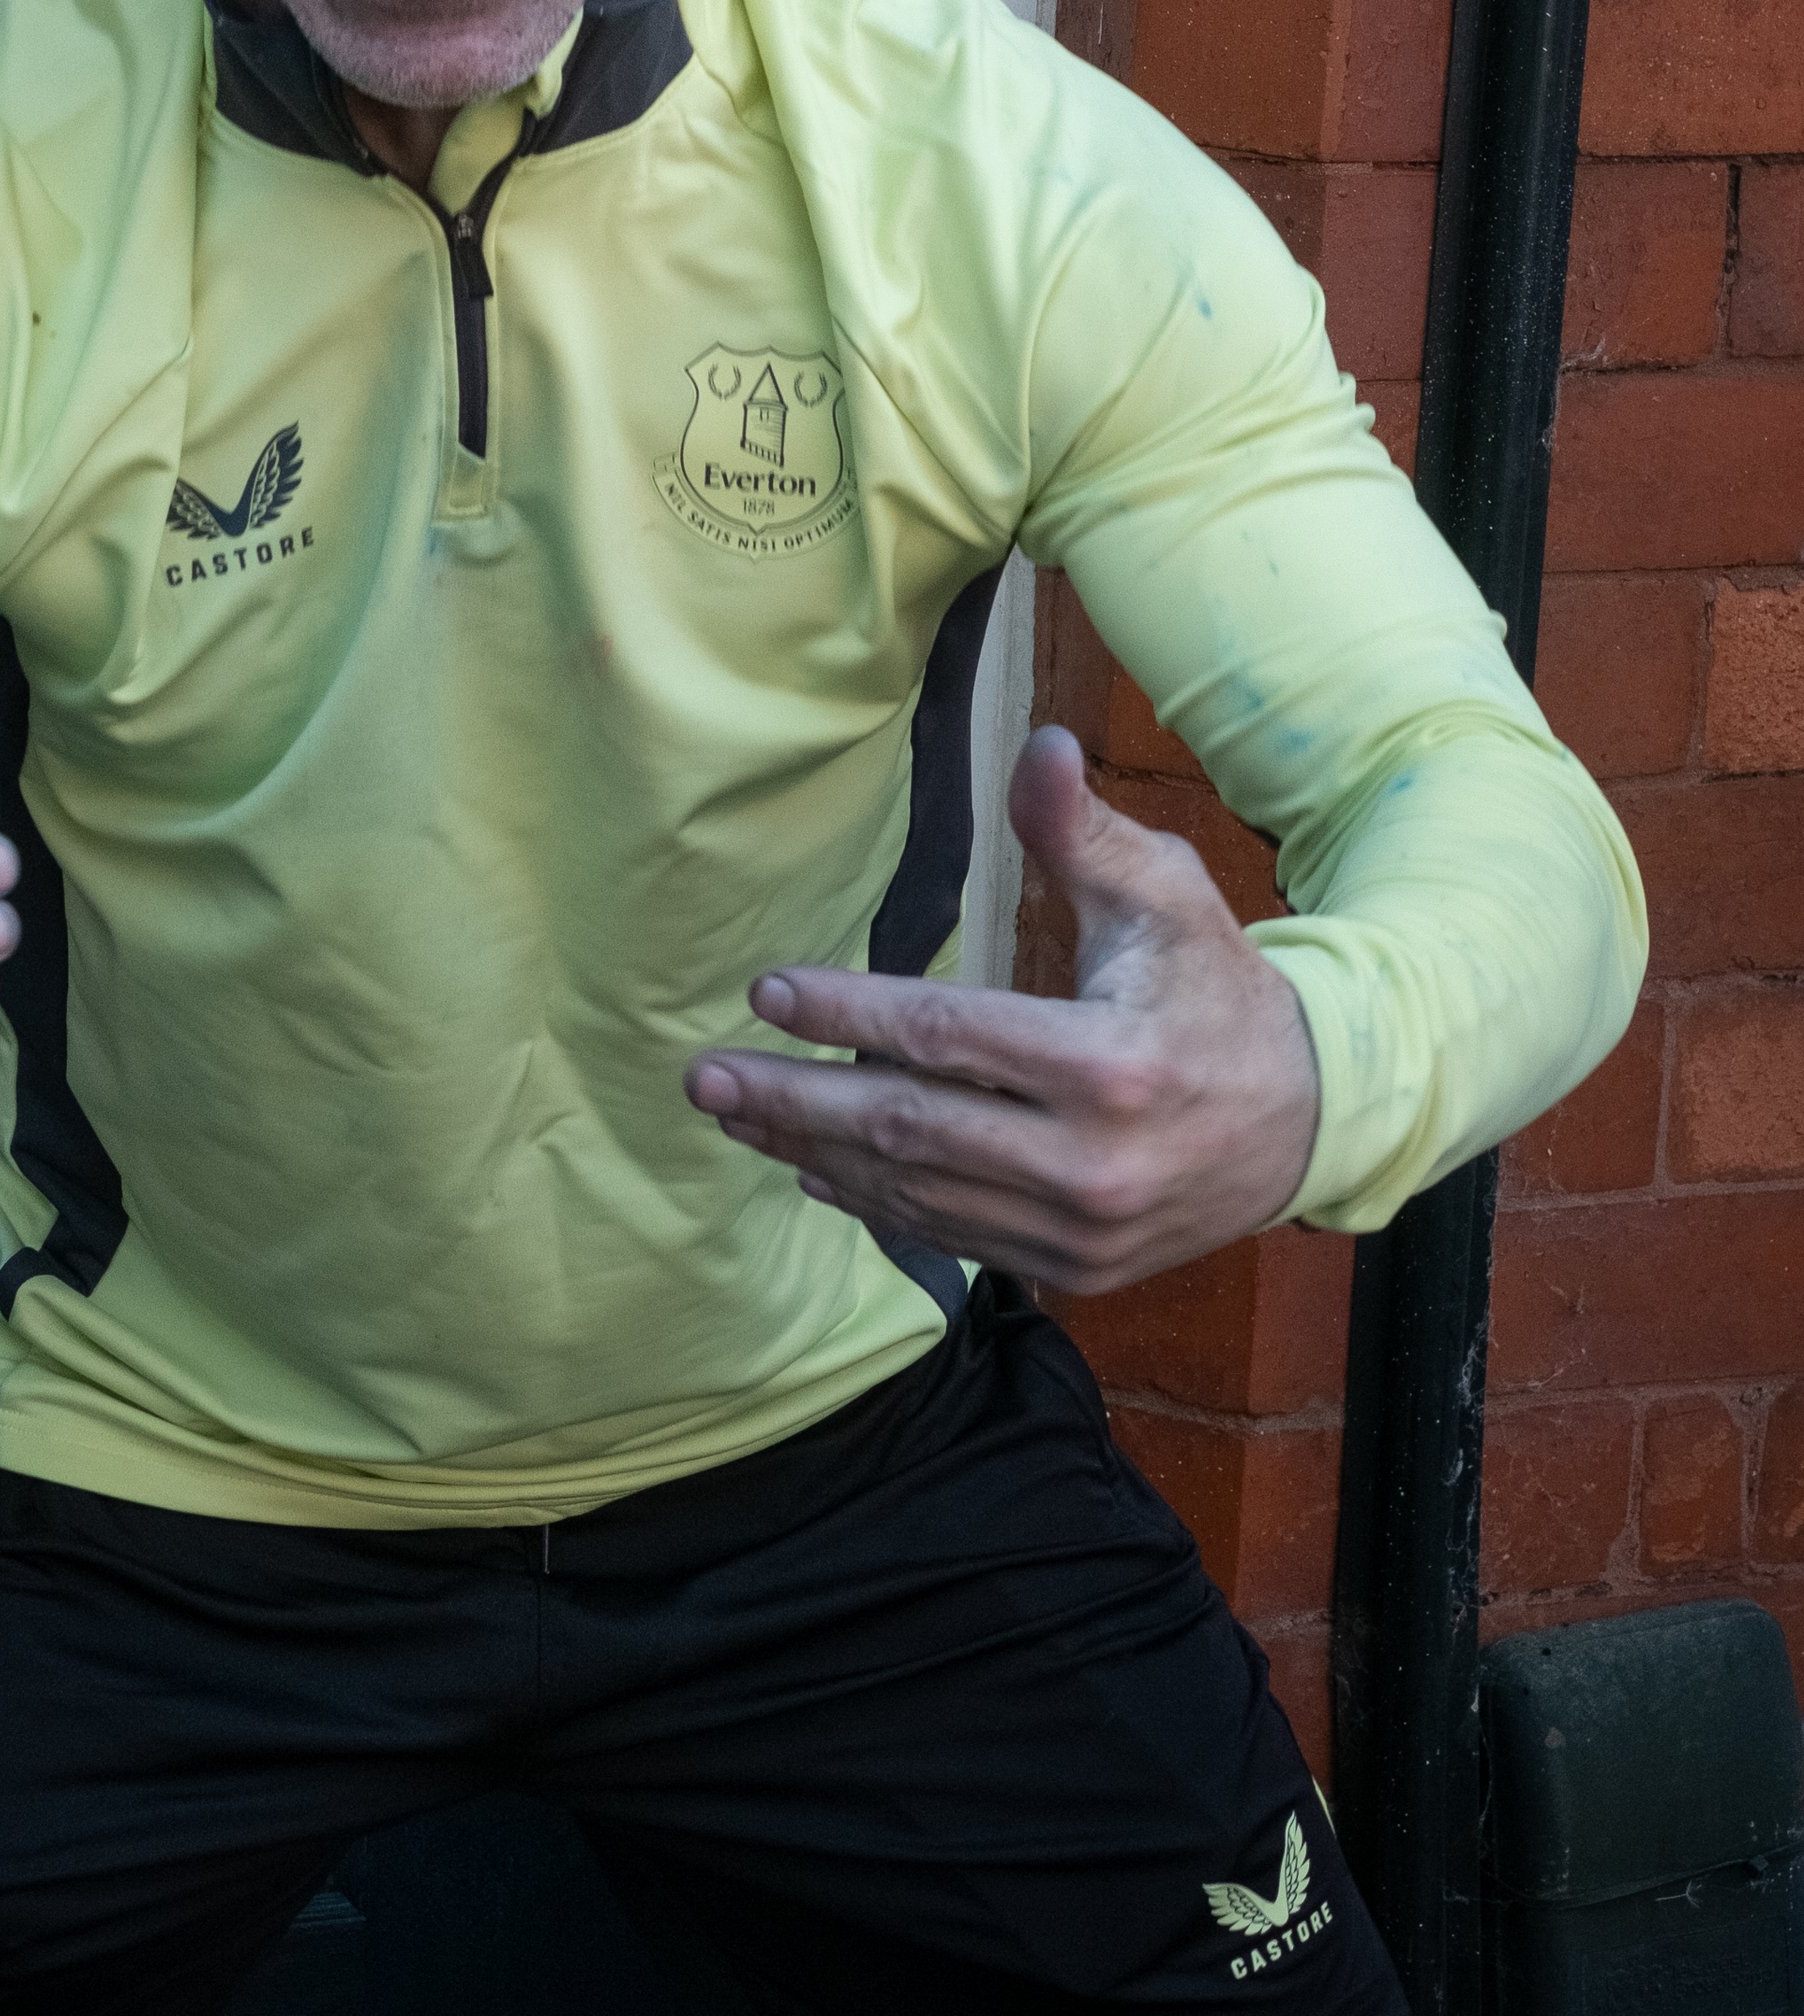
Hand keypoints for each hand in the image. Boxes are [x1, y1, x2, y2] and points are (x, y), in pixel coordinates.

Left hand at [683, 724, 1320, 1291]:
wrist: (1312, 1120)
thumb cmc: (1220, 989)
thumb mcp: (1170, 894)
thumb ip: (1084, 832)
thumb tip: (1035, 744)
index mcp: (1110, 1063)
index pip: (945, 1036)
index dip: (846, 1014)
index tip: (765, 992)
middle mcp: (1092, 1163)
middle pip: (909, 1130)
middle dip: (793, 1100)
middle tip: (704, 1074)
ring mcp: (1081, 1230)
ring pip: (918, 1192)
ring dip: (814, 1152)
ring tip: (738, 1114)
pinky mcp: (1076, 1271)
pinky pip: (953, 1236)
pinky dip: (876, 1202)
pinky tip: (814, 1169)